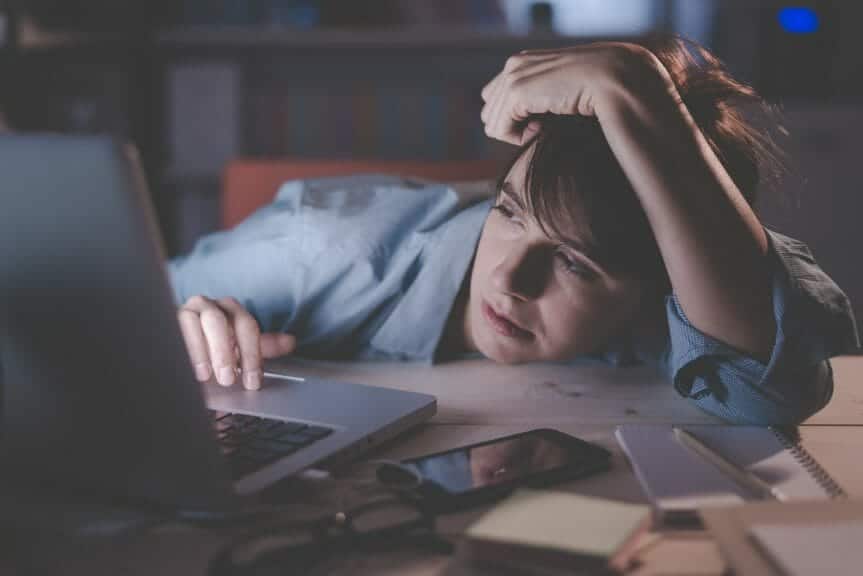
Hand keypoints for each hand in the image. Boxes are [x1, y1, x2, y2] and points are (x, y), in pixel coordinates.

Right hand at [177, 295, 296, 389]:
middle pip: (218, 321)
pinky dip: (180, 349)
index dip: (251, 354)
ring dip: (200, 350)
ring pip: (193, 321)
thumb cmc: (215, 348)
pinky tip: (184, 367)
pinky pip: (171, 330)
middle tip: (228, 379)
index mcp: (230, 309)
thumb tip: (291, 342)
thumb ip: (262, 345)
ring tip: (205, 375)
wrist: (182, 348)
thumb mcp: (240, 348)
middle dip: (224, 351)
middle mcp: (208, 305)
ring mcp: (184, 311)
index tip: (252, 381)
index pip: (246, 325)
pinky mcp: (165, 322)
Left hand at [480, 42, 655, 144]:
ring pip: (492, 123)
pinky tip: (543, 127)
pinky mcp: (516, 91)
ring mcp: (513, 76)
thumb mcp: (559, 94)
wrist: (612, 79)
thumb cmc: (592, 92)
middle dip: (513, 126)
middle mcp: (513, 65)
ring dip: (517, 133)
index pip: (495, 100)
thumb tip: (524, 126)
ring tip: (545, 125)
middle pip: (490, 113)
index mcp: (521, 62)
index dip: (514, 118)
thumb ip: (538, 101)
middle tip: (544, 125)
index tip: (542, 120)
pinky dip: (518, 137)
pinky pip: (499, 129)